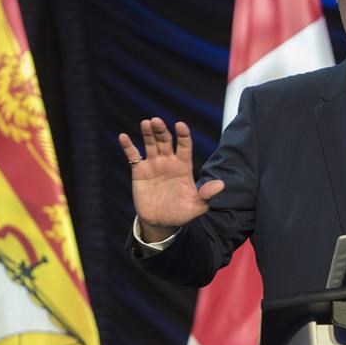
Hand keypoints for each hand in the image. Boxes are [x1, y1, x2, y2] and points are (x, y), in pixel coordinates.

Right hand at [118, 118, 223, 241]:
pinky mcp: (139, 171)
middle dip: (162, 130)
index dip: (183, 135)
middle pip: (166, 141)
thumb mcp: (197, 205)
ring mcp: (154, 165)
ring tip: (146, 123)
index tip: (180, 125)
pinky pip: (133, 156)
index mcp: (184, 167)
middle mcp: (169, 162)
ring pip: (151, 144)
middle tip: (156, 121)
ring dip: (148, 133)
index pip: (185, 146)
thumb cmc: (181, 213)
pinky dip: (128, 146)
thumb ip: (207, 194)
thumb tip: (221, 184)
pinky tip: (123, 137)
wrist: (161, 223)